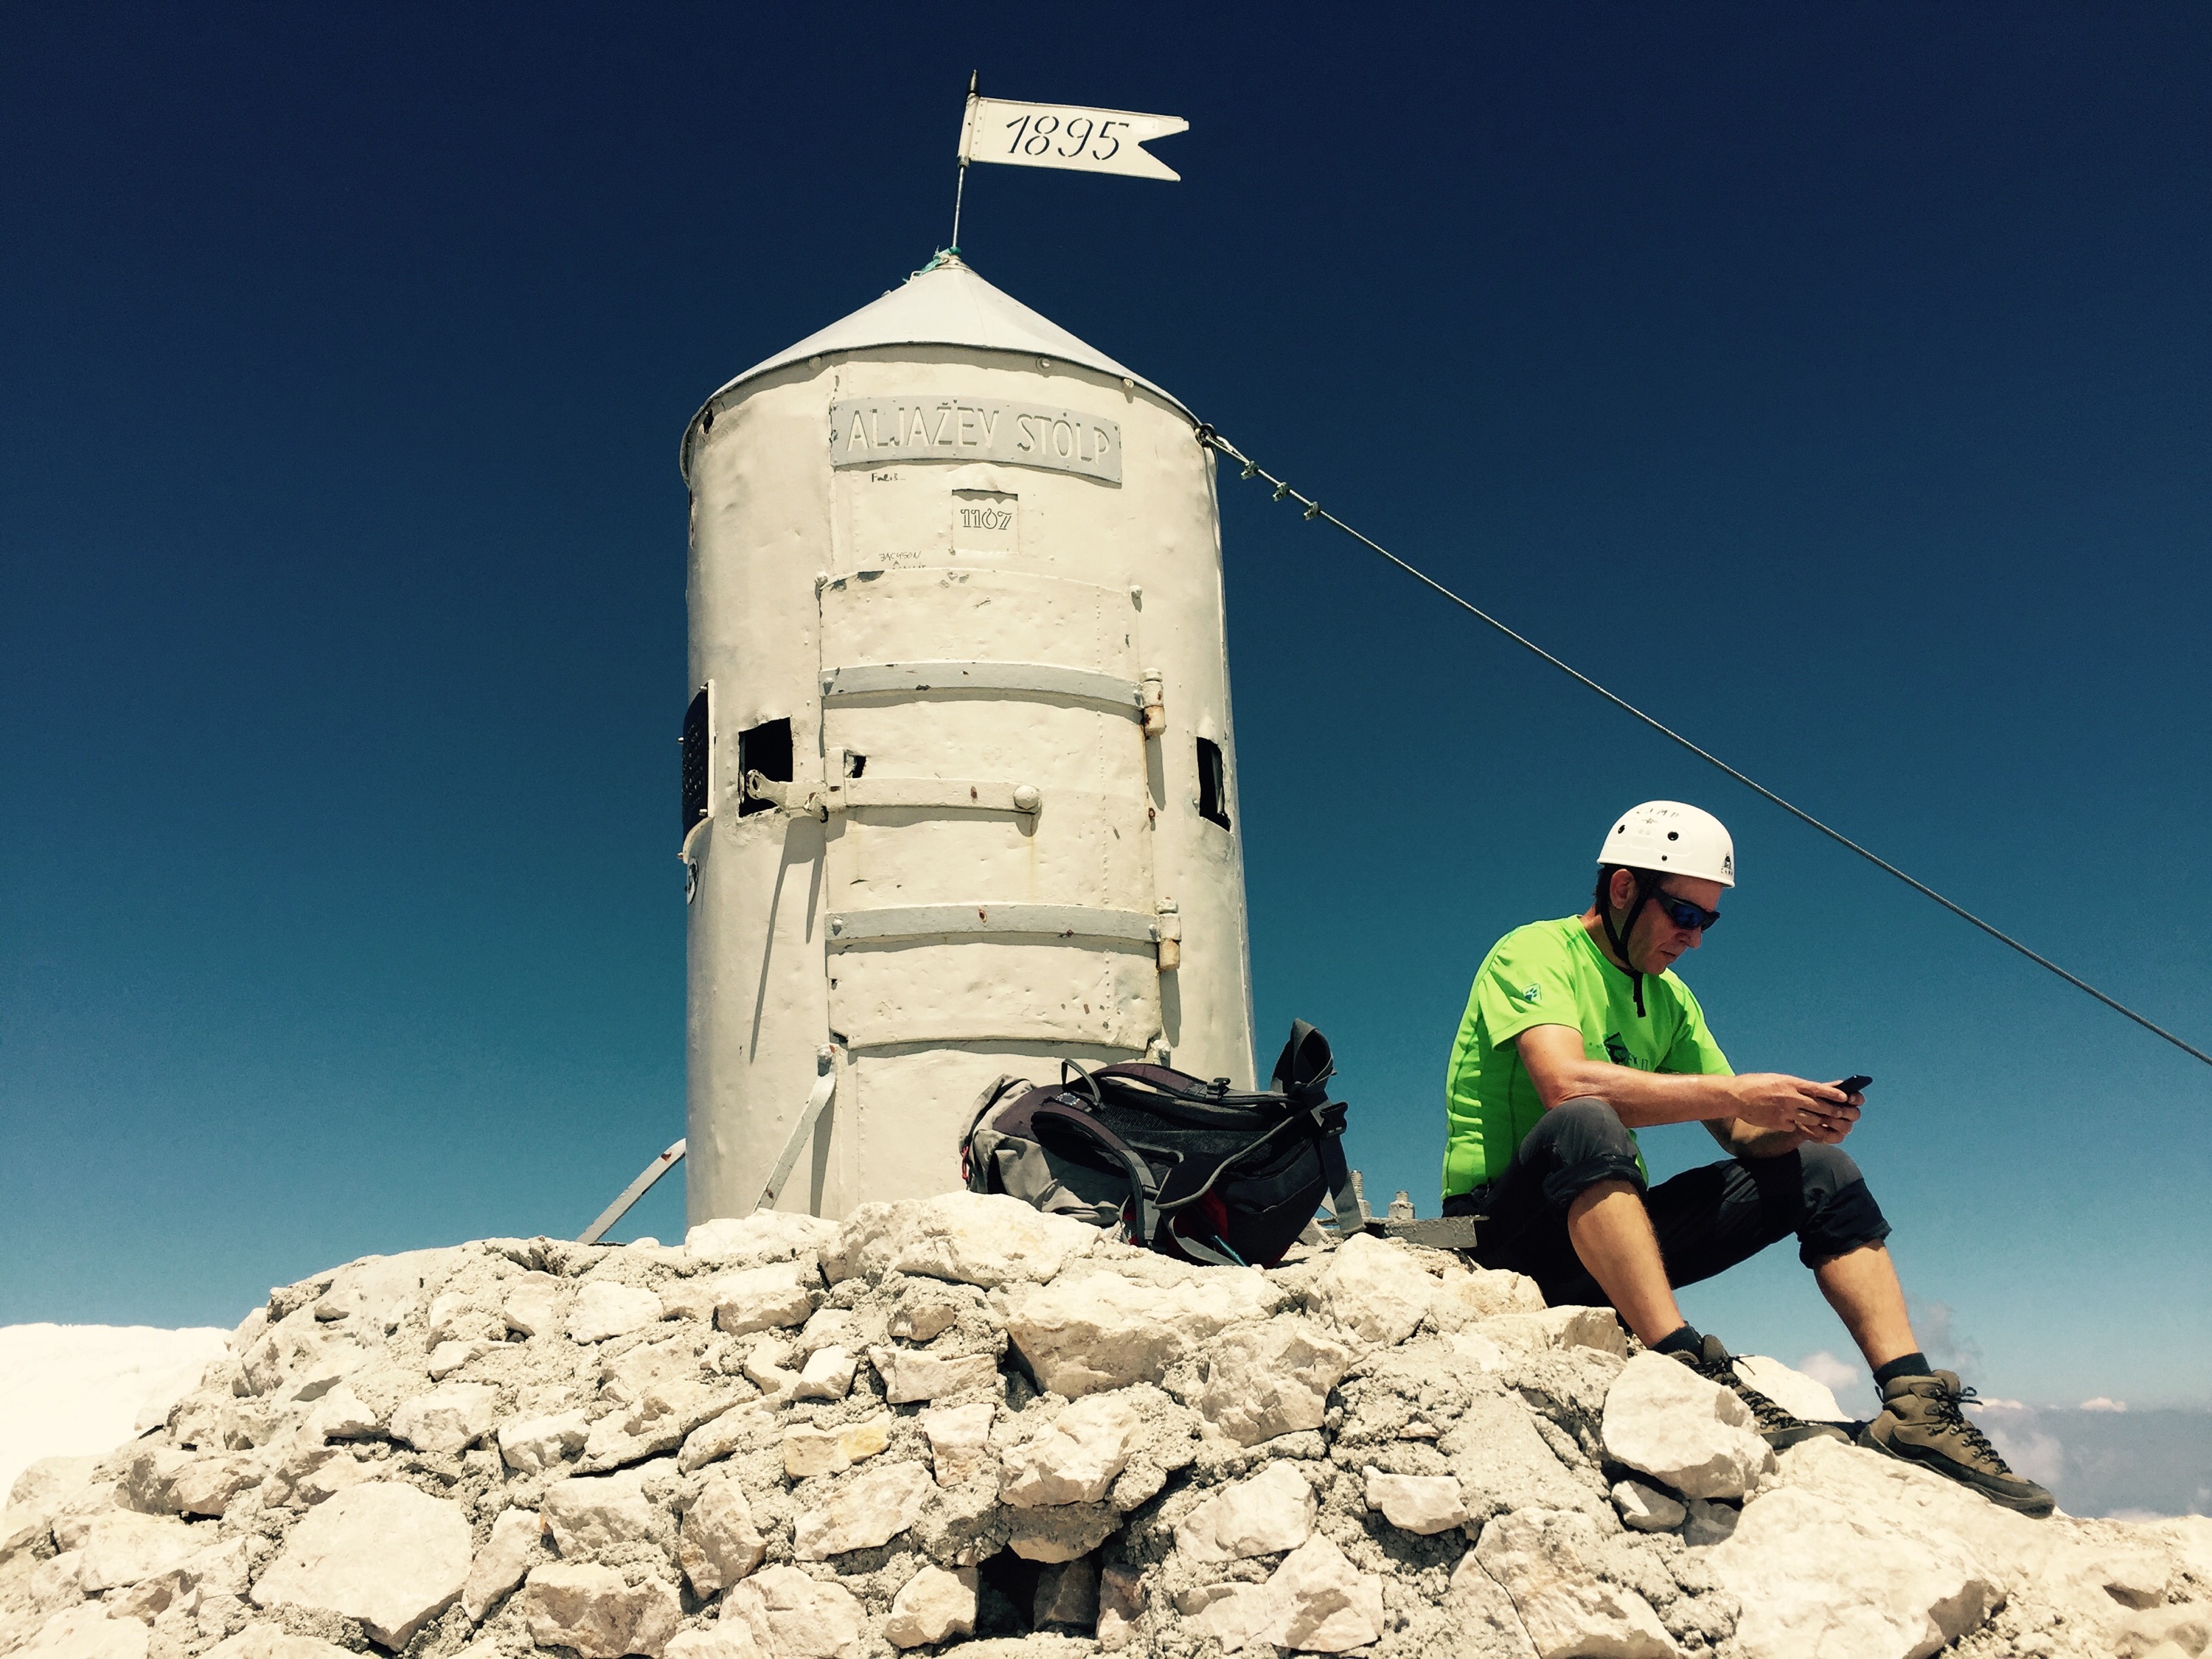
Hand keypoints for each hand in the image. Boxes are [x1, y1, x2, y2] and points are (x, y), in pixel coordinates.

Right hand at [1727, 1074, 1860, 1142]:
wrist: (1735, 1096)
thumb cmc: (1755, 1084)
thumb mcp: (1776, 1079)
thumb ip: (1793, 1086)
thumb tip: (1808, 1091)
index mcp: (1791, 1084)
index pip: (1818, 1089)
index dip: (1833, 1094)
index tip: (1845, 1097)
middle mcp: (1791, 1098)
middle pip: (1818, 1106)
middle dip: (1831, 1111)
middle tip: (1840, 1114)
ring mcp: (1785, 1112)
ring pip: (1810, 1119)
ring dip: (1817, 1120)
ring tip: (1821, 1120)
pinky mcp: (1778, 1123)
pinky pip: (1794, 1126)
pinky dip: (1796, 1125)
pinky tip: (1794, 1124)